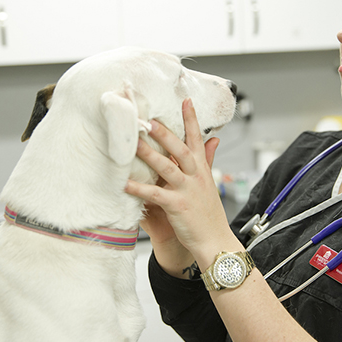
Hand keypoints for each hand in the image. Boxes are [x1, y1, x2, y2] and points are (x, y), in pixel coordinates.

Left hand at [125, 98, 233, 260]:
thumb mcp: (209, 182)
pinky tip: (125, 183)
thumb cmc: (208, 213)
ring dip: (149, 154)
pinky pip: (155, 194)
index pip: (197, 138)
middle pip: (180, 148)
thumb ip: (208, 158)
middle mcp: (195, 176)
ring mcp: (187, 190)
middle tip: (148, 118)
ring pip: (167, 167)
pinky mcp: (177, 206)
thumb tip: (214, 138)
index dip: (191, 119)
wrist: (216, 241)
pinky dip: (139, 189)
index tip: (185, 100)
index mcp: (202, 169)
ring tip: (133, 142)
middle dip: (164, 132)